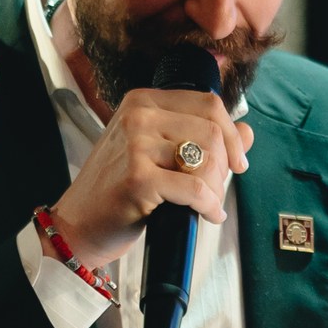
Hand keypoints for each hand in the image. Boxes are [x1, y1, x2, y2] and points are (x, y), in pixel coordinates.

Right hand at [48, 83, 253, 270]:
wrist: (78, 225)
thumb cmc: (117, 191)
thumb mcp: (157, 154)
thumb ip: (201, 138)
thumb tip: (248, 131)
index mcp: (143, 101)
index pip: (208, 104)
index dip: (232, 134)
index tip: (237, 162)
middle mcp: (138, 116)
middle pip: (212, 131)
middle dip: (225, 166)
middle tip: (217, 190)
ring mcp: (136, 145)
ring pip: (207, 159)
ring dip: (217, 189)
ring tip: (208, 204)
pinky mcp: (139, 178)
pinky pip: (196, 189)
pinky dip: (209, 206)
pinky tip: (207, 215)